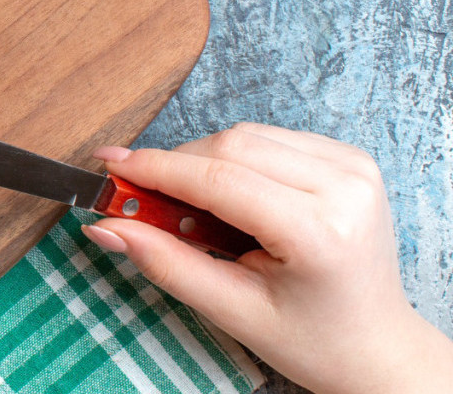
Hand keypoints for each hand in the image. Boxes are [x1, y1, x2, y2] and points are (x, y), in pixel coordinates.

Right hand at [82, 123, 452, 393]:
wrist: (376, 347)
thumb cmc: (311, 339)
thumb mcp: (233, 312)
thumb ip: (166, 263)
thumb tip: (106, 225)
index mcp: (321, 232)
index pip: (219, 180)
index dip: (155, 170)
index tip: (110, 169)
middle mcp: (345, 188)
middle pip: (230, 146)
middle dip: (174, 165)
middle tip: (135, 194)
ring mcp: (354, 167)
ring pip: (246, 135)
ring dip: (203, 161)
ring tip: (190, 206)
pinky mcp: (351, 158)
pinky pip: (270, 138)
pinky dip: (235, 158)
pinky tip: (230, 196)